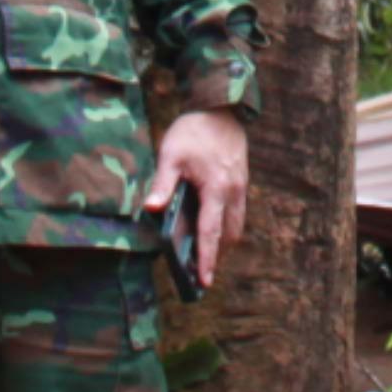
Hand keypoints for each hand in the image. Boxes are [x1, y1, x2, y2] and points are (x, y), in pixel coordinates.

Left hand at [144, 106, 252, 287]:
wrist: (221, 109)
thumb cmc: (193, 131)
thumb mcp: (171, 154)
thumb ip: (162, 184)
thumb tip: (151, 209)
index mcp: (216, 188)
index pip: (210, 233)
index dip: (206, 259)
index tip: (204, 281)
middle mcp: (233, 192)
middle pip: (228, 235)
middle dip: (217, 256)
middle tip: (202, 276)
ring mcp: (240, 188)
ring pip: (236, 226)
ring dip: (223, 243)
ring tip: (206, 258)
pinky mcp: (240, 182)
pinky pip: (237, 214)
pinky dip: (227, 228)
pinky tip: (213, 230)